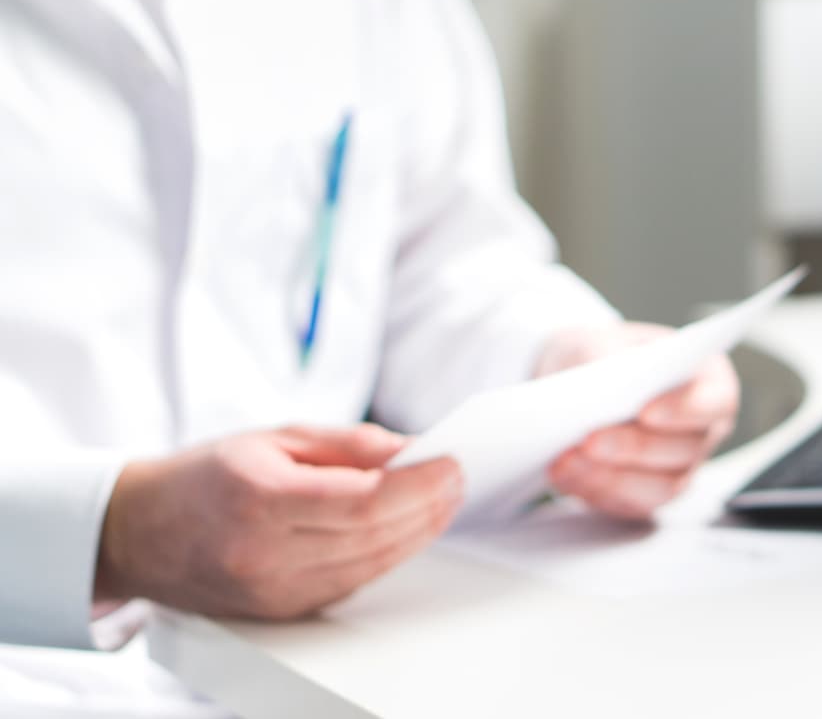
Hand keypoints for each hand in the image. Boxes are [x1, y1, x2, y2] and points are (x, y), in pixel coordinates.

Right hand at [95, 425, 461, 618]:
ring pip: (369, 566)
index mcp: (260, 496)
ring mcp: (270, 589)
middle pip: (374, 536)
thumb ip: (347, 444)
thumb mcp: (274, 438)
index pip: (363, 500)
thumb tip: (410, 449)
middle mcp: (263, 550)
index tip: (451, 464)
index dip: (418, 485)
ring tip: (442, 503)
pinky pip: (350, 585)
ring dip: (416, 535)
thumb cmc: (206, 476)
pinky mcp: (278, 610)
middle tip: (456, 481)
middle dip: (427, 507)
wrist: (138, 532)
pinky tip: (404, 532)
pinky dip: (384, 557)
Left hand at [536, 322, 739, 518]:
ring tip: (569, 459)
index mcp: (708, 383)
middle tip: (590, 440)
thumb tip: (601, 390)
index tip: (646, 411)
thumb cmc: (600, 356)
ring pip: (660, 486)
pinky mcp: (649, 494)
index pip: (714, 402)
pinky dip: (595, 490)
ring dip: (611, 477)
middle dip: (635, 448)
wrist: (576, 385)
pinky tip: (564, 473)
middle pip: (684, 450)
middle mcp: (702, 431)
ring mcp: (679, 468)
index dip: (685, 410)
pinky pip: (630, 504)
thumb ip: (607, 360)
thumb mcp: (600, 341)